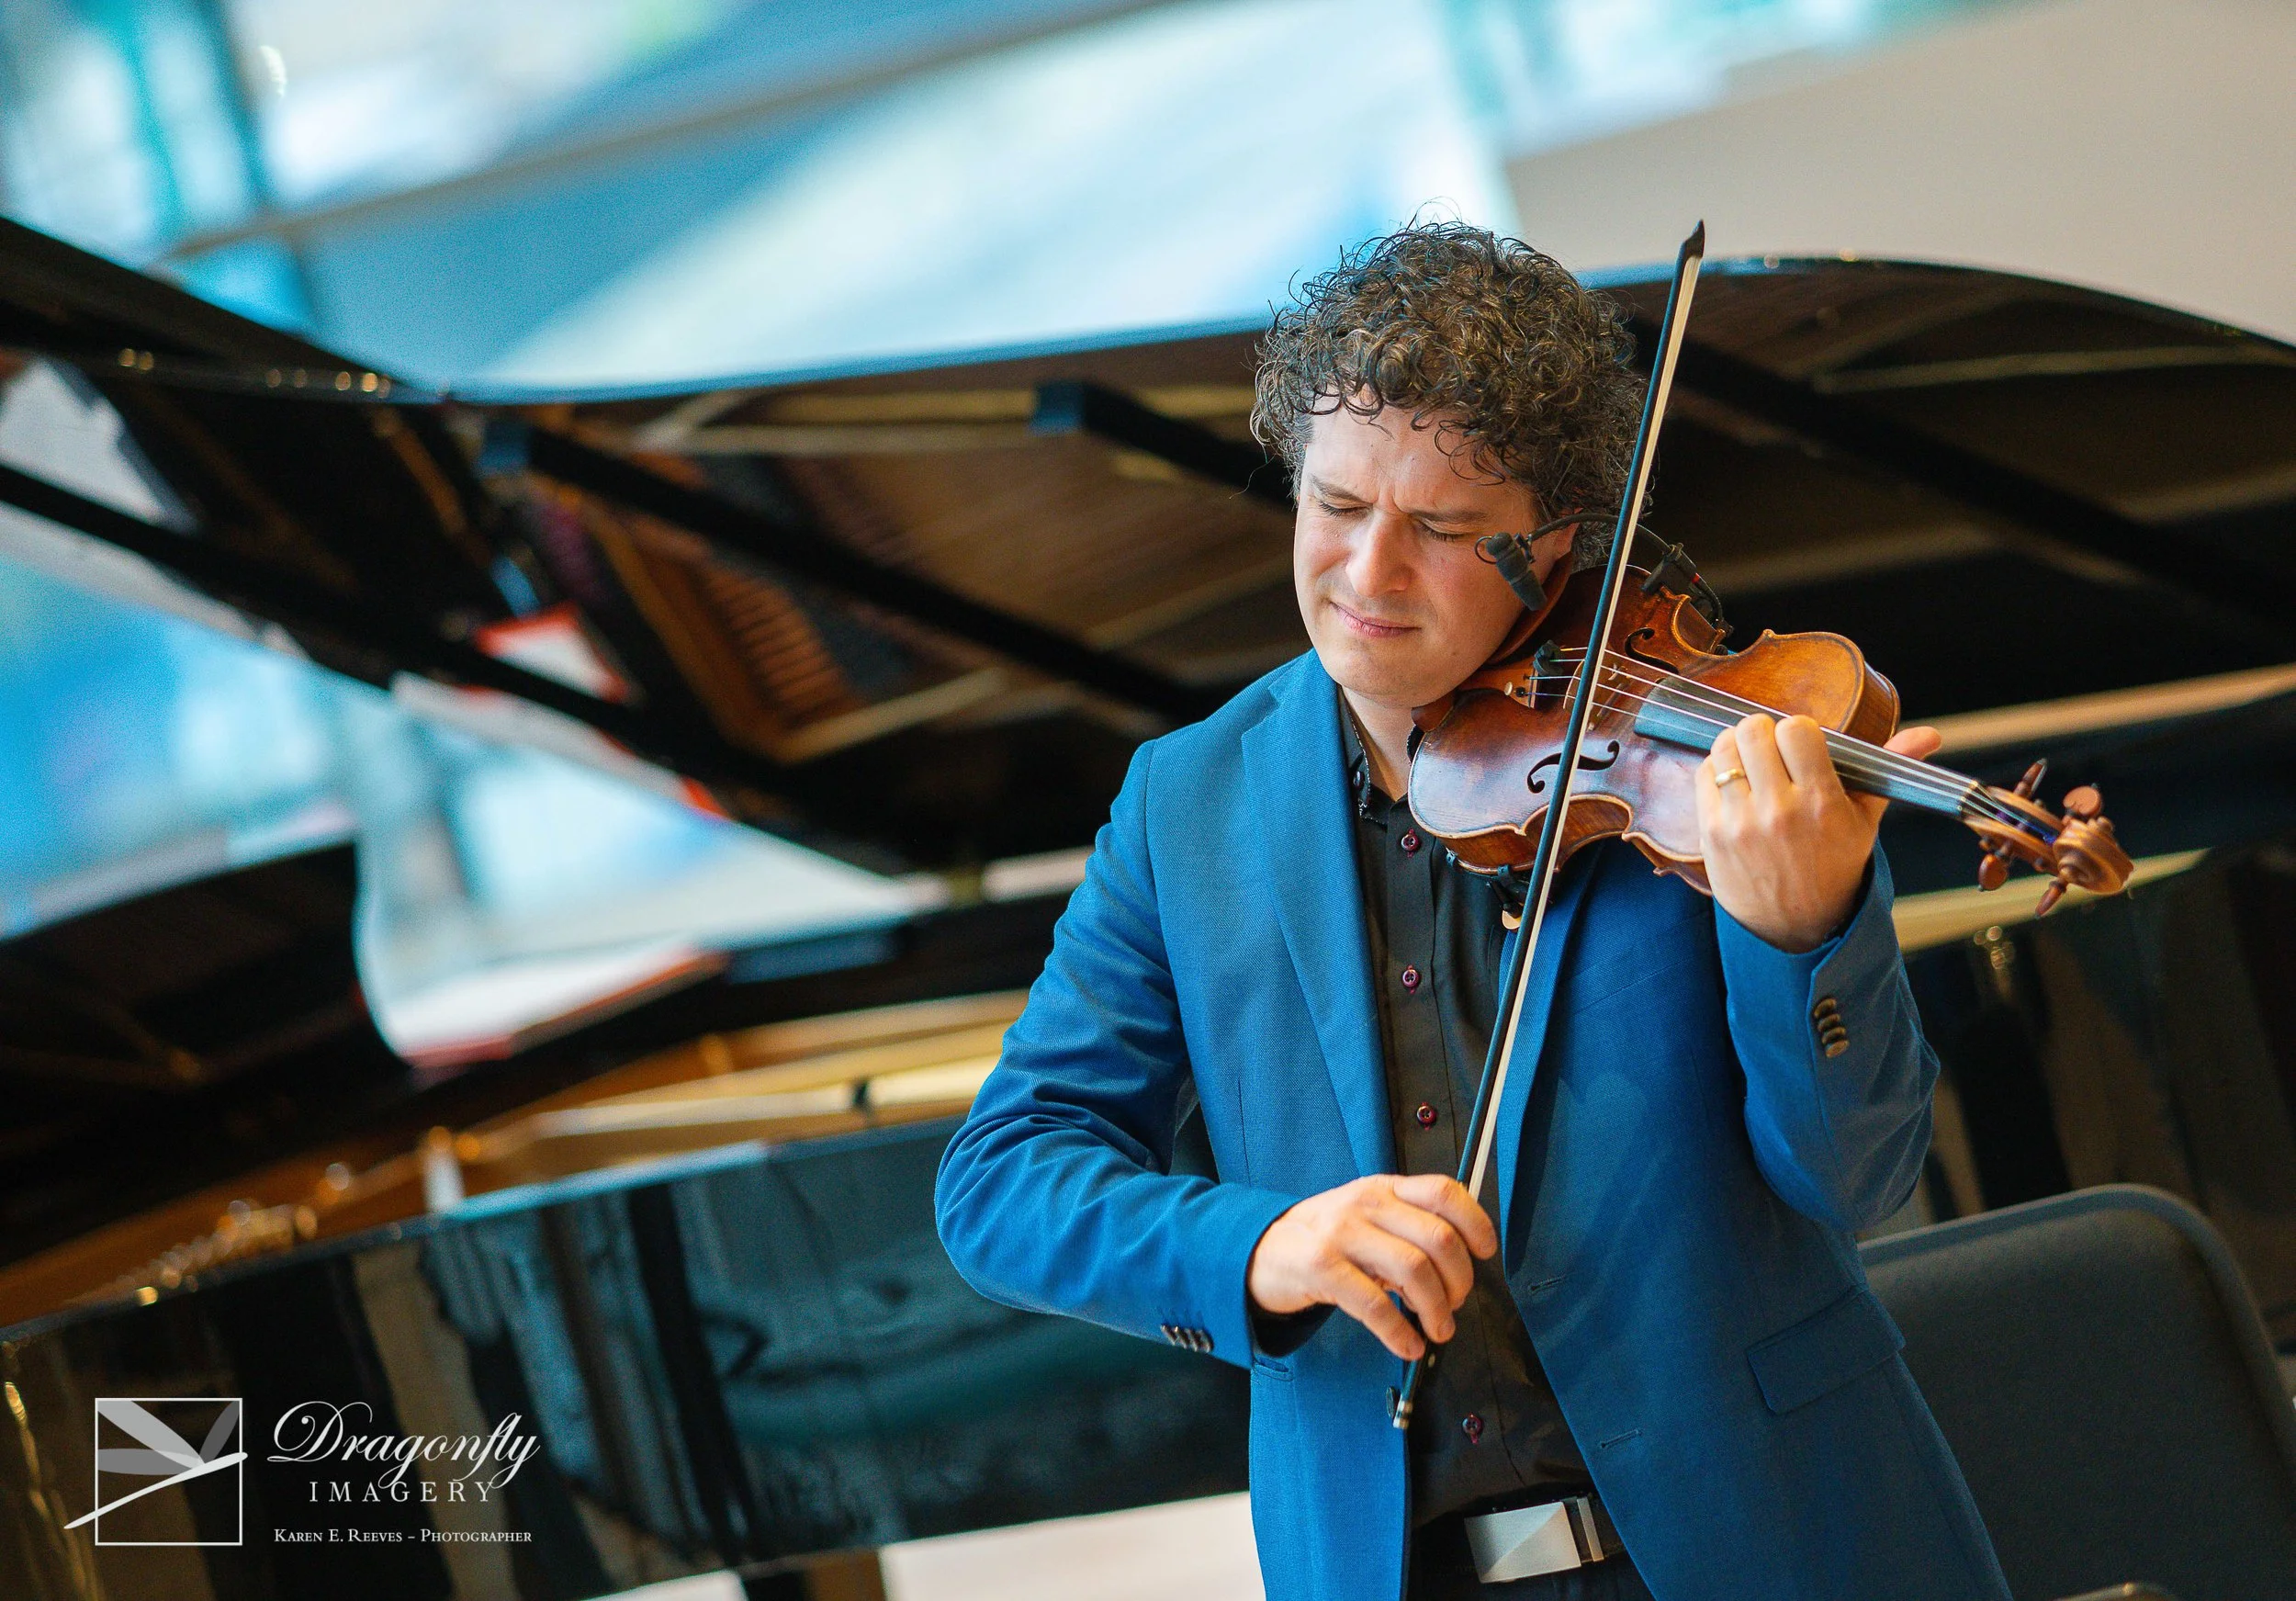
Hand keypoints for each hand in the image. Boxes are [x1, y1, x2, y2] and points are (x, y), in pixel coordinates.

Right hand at [1246, 1173, 1496, 1359]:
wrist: (1262, 1250)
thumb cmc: (1326, 1238)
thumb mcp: (1367, 1217)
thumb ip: (1408, 1227)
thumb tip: (1460, 1263)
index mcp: (1385, 1188)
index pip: (1444, 1192)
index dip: (1475, 1223)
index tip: (1485, 1253)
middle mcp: (1366, 1203)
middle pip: (1438, 1237)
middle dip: (1460, 1280)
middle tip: (1456, 1305)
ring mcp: (1342, 1233)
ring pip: (1413, 1270)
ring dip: (1436, 1310)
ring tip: (1437, 1329)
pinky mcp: (1321, 1268)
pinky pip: (1374, 1304)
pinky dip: (1399, 1332)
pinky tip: (1407, 1345)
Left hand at [1698, 714, 1941, 952]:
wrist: (1797, 926)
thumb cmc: (1834, 866)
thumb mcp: (1865, 820)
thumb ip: (1888, 770)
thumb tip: (1928, 734)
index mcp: (1822, 803)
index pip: (1798, 729)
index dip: (1798, 729)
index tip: (1801, 744)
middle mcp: (1780, 811)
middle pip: (1754, 731)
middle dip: (1764, 732)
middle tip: (1772, 748)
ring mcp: (1741, 823)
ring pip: (1724, 748)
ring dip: (1736, 747)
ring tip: (1751, 763)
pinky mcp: (1712, 833)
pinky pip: (1704, 775)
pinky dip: (1717, 771)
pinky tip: (1735, 785)